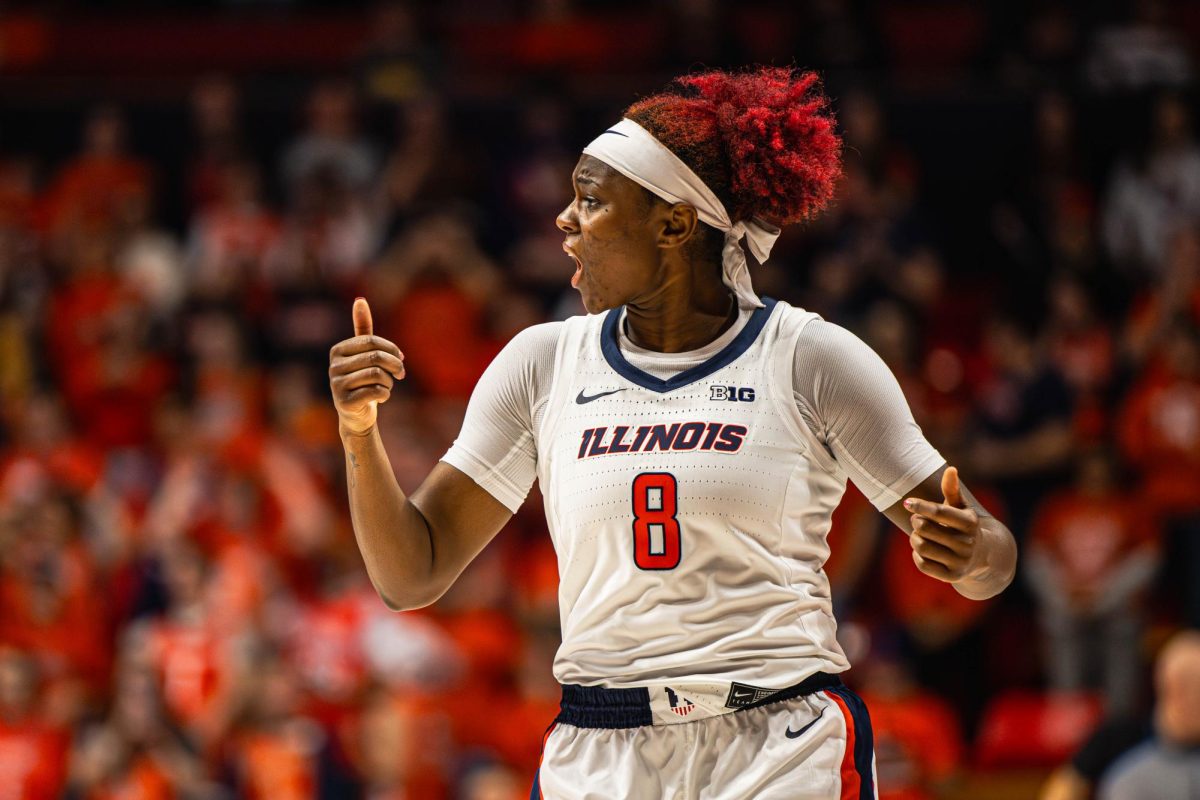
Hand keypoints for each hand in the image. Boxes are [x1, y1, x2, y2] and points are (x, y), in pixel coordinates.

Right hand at [329, 298, 404, 435]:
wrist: (356, 415)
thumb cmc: (362, 380)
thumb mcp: (363, 354)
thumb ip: (362, 329)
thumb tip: (359, 299)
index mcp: (338, 350)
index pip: (372, 342)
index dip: (392, 349)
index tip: (402, 359)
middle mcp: (333, 366)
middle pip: (375, 358)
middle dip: (394, 366)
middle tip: (401, 374)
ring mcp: (336, 385)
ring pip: (377, 375)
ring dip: (389, 382)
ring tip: (386, 387)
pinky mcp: (344, 402)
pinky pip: (375, 392)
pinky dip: (385, 394)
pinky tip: (381, 397)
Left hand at [903, 467, 984, 583]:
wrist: (983, 556)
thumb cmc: (964, 525)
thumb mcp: (961, 507)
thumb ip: (953, 489)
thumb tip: (951, 469)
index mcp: (970, 523)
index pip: (939, 512)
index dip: (921, 506)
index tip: (907, 502)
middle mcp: (967, 543)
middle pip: (925, 528)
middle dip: (916, 521)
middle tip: (917, 520)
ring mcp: (961, 561)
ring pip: (921, 546)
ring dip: (914, 538)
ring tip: (919, 535)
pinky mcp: (952, 576)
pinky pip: (923, 564)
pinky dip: (916, 555)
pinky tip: (922, 550)